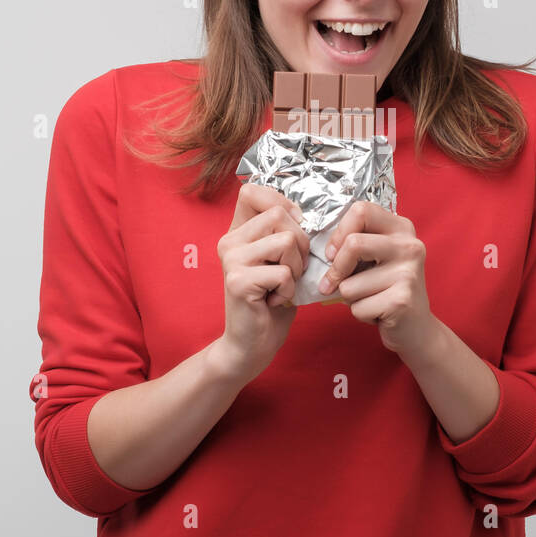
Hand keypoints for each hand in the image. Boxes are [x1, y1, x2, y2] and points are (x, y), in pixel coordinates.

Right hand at [215, 183, 309, 380]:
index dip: (282, 204)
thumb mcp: (279, 260)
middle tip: (290, 271)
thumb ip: (283, 233)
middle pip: (281, 215)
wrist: (251, 345)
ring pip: (286, 241)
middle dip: (300, 244)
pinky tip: (275, 301)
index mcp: (237, 232)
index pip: (253, 191)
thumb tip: (306, 213)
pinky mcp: (238, 281)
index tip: (291, 231)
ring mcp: (231, 260)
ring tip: (282, 286)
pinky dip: (290, 290)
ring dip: (296, 268)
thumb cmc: (271, 301)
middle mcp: (229, 241)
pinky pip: (284, 272)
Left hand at [317, 200, 432, 352]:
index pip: (361, 210)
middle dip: (335, 269)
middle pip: (354, 244)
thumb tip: (316, 247)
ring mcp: (409, 273)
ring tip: (369, 298)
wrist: (416, 327)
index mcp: (401, 228)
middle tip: (331, 284)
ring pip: (349, 284)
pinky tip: (378, 312)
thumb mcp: (374, 258)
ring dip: (349, 298)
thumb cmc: (386, 288)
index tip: (332, 253)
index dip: (338, 232)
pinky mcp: (402, 300)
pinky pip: (357, 307)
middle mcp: (410, 246)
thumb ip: (354, 244)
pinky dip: (359, 314)